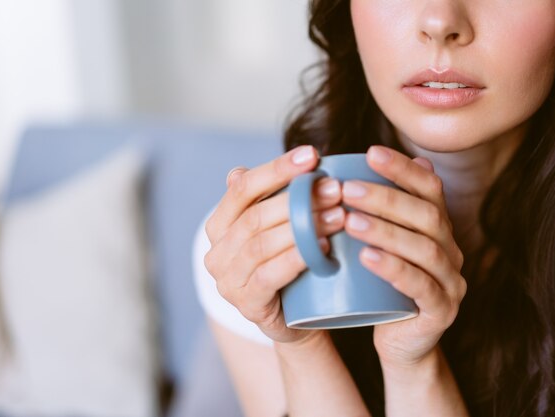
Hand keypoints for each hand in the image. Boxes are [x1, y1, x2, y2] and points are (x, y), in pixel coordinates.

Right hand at [204, 146, 344, 344]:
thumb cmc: (289, 264)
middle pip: (254, 216)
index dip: (276, 169)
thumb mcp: (280, 227)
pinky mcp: (246, 305)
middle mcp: (216, 252)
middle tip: (334, 188)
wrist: (298, 318)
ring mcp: (228, 281)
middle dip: (297, 199)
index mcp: (220, 224)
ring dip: (302, 227)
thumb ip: (271, 198)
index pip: (242, 189)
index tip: (312, 154)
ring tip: (338, 214)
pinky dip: (297, 258)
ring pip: (262, 244)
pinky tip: (323, 247)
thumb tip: (261, 166)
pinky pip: (269, 276)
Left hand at [341, 146, 465, 366]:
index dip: (403, 169)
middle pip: (426, 215)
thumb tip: (353, 168)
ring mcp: (451, 281)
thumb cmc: (381, 286)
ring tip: (349, 221)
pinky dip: (394, 269)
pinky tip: (366, 258)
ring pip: (424, 249)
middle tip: (346, 189)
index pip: (429, 188)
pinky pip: (421, 287)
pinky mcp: (442, 311)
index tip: (370, 153)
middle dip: (385, 198)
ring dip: (386, 231)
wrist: (398, 340)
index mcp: (439, 228)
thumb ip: (372, 213)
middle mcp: (451, 250)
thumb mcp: (377, 246)